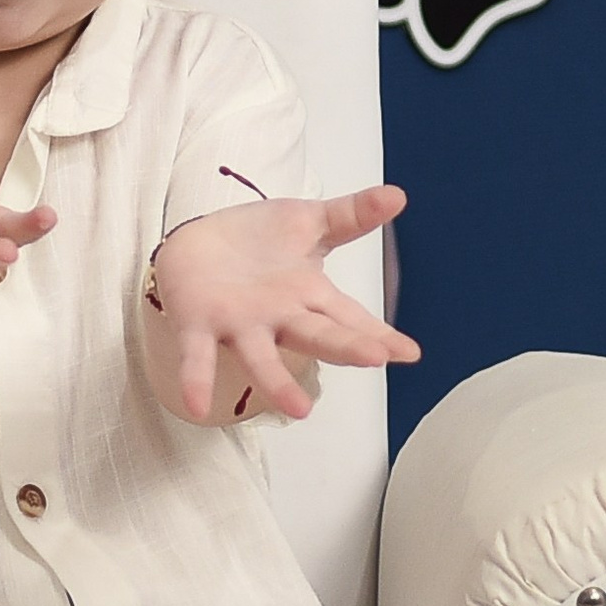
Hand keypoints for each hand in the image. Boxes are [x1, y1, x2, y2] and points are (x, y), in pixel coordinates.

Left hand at [155, 185, 417, 419]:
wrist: (197, 241)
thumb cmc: (257, 242)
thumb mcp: (307, 221)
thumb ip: (351, 215)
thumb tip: (397, 195)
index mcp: (308, 295)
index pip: (351, 317)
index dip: (378, 334)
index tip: (408, 352)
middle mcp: (279, 318)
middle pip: (317, 335)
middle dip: (346, 346)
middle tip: (376, 358)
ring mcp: (240, 326)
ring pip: (262, 357)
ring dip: (279, 383)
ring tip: (299, 410)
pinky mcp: (198, 324)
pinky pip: (197, 356)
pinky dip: (197, 380)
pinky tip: (196, 406)